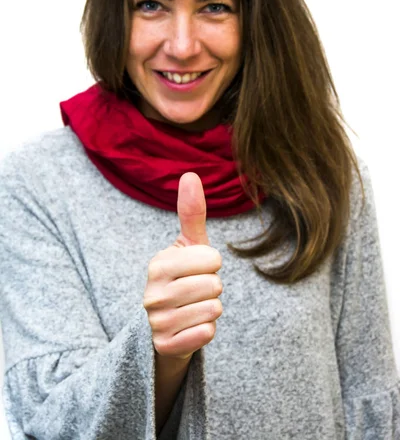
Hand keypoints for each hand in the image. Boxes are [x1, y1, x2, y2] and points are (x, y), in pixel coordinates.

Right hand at [143, 172, 222, 359]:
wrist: (168, 324)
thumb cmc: (184, 276)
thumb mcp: (189, 245)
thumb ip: (191, 212)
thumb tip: (190, 174)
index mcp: (157, 264)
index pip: (213, 258)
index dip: (213, 263)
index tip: (198, 269)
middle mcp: (151, 293)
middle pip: (215, 285)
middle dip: (214, 288)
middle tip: (197, 291)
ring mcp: (156, 322)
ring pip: (213, 310)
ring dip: (212, 309)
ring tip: (194, 307)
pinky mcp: (165, 346)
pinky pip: (206, 335)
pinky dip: (207, 331)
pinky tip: (192, 326)